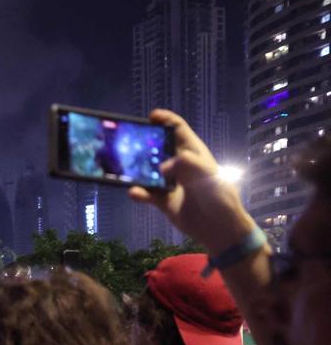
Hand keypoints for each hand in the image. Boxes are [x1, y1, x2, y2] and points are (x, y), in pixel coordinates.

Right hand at [128, 109, 253, 253]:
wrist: (219, 228)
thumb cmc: (219, 197)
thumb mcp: (206, 174)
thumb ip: (185, 164)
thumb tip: (161, 168)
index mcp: (193, 153)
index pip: (178, 130)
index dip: (165, 120)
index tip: (151, 117)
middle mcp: (179, 165)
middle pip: (157, 149)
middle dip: (143, 144)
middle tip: (128, 143)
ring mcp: (170, 183)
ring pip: (147, 172)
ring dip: (136, 171)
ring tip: (124, 169)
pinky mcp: (163, 200)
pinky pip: (146, 194)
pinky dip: (138, 193)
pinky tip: (133, 192)